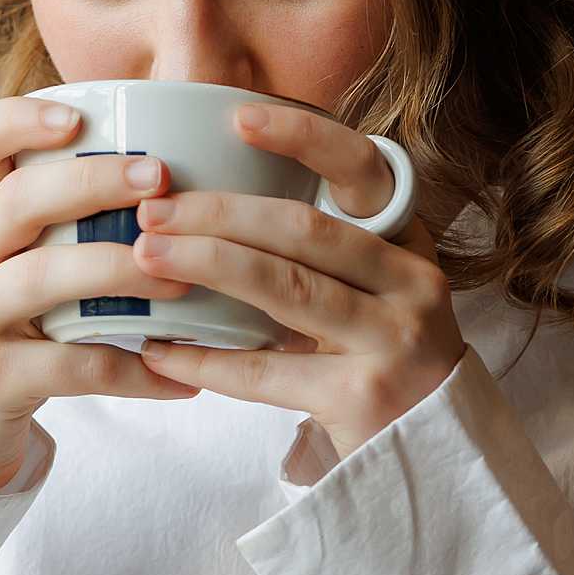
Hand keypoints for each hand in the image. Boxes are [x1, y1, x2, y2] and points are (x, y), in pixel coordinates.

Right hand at [0, 96, 201, 494]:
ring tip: (185, 280)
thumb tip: (170, 165)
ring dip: (120, 270)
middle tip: (161, 179)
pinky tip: (180, 376)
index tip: (78, 117)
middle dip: (93, 182)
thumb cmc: (3, 324)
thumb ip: (58, 218)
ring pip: (42, 277)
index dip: (17, 119)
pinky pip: (71, 366)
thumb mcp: (8, 261)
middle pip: (17, 201)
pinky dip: (133, 371)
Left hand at [132, 102, 464, 462]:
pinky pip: (266, 372)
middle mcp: (410, 284)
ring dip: (206, 265)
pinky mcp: (364, 399)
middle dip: (218, 213)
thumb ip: (310, 251)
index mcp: (404, 244)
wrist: (428, 456)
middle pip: (304, 230)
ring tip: (146, 255)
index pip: (363, 168)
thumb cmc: (373, 359)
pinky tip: (158, 349)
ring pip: (286, 289)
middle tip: (152, 209)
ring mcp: (393, 341)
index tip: (238, 118)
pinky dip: (205, 359)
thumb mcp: (365, 293)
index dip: (303, 136)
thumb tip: (204, 200)